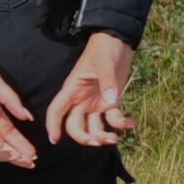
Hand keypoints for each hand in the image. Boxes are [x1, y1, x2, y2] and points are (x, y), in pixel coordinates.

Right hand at [45, 31, 134, 146]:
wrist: (118, 41)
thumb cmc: (104, 49)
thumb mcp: (105, 63)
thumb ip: (107, 83)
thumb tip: (111, 103)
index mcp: (73, 89)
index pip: (57, 110)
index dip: (52, 125)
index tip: (54, 139)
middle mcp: (81, 100)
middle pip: (75, 125)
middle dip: (84, 137)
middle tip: (98, 142)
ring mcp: (95, 103)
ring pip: (93, 127)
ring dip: (102, 136)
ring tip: (115, 138)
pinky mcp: (109, 102)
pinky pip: (112, 119)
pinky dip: (121, 124)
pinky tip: (130, 123)